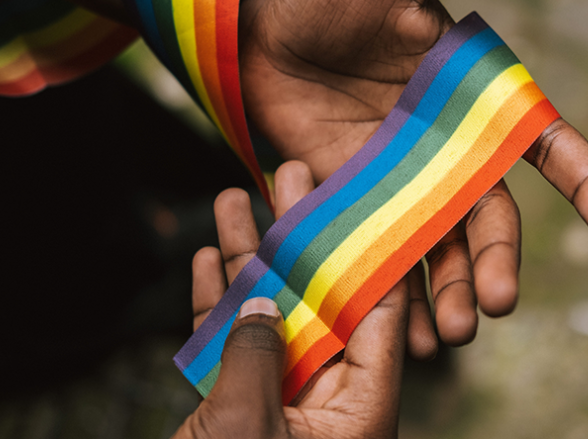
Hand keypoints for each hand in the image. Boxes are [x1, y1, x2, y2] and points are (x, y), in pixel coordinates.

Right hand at [176, 161, 407, 438]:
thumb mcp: (249, 425)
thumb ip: (260, 357)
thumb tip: (262, 305)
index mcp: (358, 409)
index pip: (379, 314)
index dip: (368, 252)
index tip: (361, 197)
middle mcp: (327, 400)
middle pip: (319, 301)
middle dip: (300, 237)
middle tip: (290, 173)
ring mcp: (280, 402)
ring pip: (268, 315)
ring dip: (248, 258)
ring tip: (232, 196)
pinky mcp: (235, 409)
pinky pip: (230, 346)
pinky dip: (218, 304)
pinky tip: (208, 256)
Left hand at [238, 0, 587, 354]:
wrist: (255, 22)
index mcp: (474, 99)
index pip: (545, 144)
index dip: (586, 183)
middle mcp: (447, 150)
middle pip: (489, 217)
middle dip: (496, 262)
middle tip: (493, 305)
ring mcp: (400, 182)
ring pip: (437, 249)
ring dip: (447, 294)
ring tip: (446, 337)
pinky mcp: (350, 201)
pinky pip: (376, 253)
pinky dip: (387, 292)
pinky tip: (389, 331)